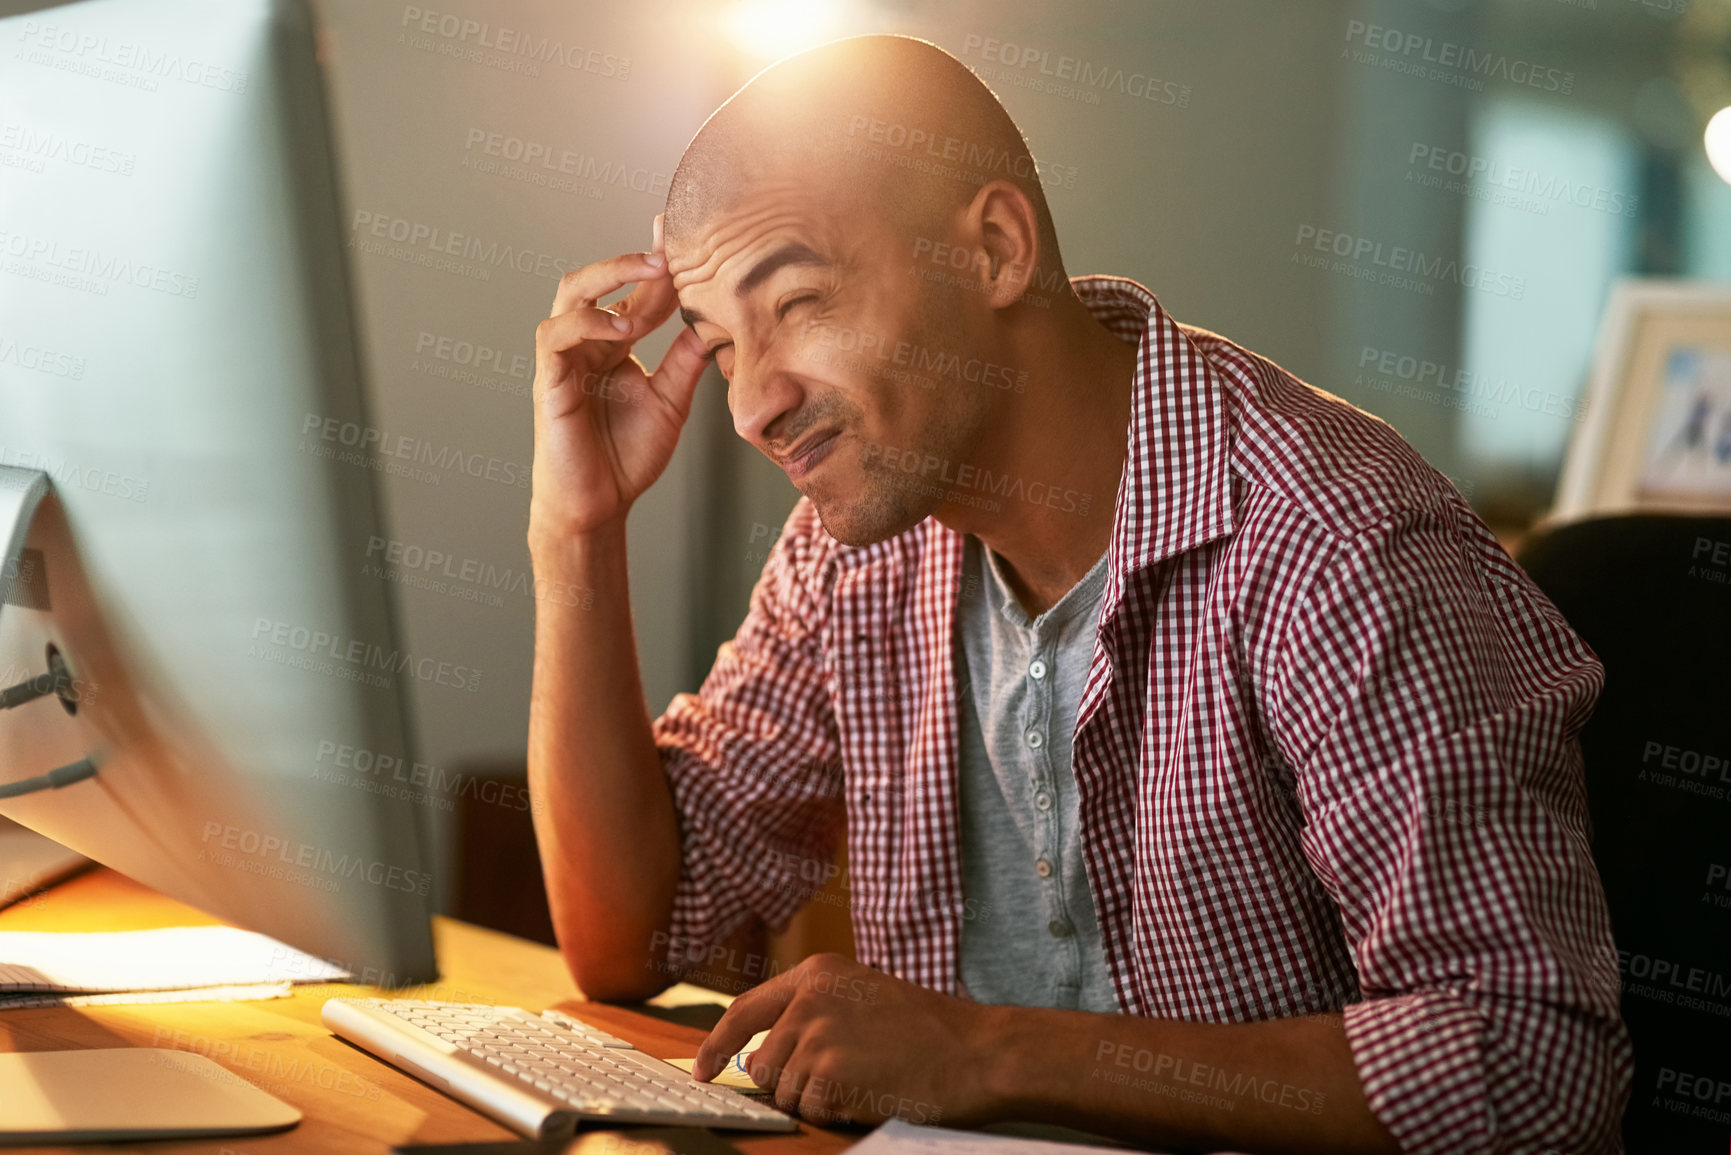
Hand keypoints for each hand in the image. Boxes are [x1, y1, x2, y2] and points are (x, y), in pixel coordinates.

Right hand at [529, 213, 710, 545]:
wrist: (598, 505)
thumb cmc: (627, 457)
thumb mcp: (671, 400)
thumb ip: (686, 360)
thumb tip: (718, 321)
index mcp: (615, 345)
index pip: (637, 294)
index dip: (662, 267)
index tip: (692, 239)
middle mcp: (587, 343)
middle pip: (599, 280)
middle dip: (633, 258)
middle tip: (670, 247)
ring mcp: (564, 357)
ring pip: (571, 293)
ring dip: (610, 276)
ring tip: (652, 274)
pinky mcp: (548, 379)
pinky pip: (556, 334)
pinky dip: (588, 323)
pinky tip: (622, 329)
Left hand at [691, 953, 996, 1128]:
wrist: (977, 1051)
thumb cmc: (931, 1031)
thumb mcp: (865, 996)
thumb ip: (814, 1013)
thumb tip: (764, 1052)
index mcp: (817, 973)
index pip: (744, 1009)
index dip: (716, 1043)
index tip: (702, 1068)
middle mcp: (809, 997)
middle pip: (763, 1063)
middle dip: (791, 1084)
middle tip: (842, 1080)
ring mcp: (817, 1033)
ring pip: (784, 1091)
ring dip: (817, 1099)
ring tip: (864, 1079)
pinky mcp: (828, 1070)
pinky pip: (808, 1110)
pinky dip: (835, 1112)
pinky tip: (869, 1091)